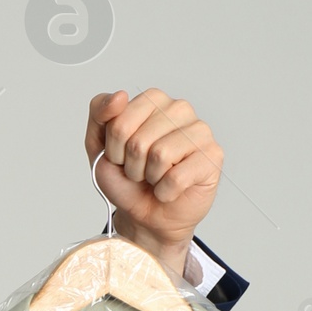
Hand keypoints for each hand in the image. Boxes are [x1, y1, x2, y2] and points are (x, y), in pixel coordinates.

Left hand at [85, 89, 224, 278]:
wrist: (147, 215)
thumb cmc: (128, 180)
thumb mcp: (99, 146)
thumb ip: (99, 113)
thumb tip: (119, 96)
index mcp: (153, 100)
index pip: (120, 122)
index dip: (114, 151)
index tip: (121, 158)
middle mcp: (179, 109)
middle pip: (138, 141)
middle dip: (132, 166)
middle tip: (141, 172)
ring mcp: (199, 130)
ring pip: (159, 156)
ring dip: (150, 178)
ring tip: (156, 178)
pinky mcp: (212, 156)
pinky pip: (176, 178)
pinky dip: (165, 192)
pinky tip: (170, 189)